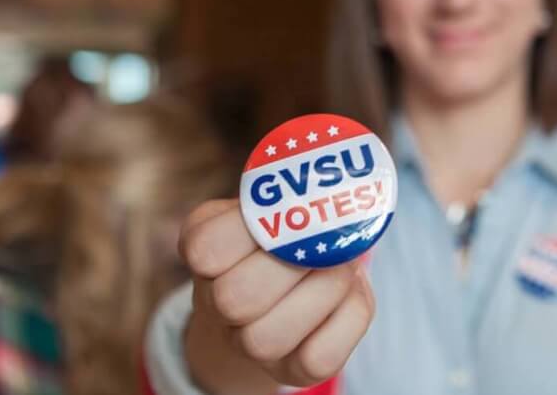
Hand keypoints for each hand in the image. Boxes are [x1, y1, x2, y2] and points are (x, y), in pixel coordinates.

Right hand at [179, 199, 374, 393]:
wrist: (282, 291)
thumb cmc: (279, 234)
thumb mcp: (268, 201)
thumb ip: (286, 191)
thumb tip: (337, 187)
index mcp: (205, 250)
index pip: (206, 249)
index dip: (253, 229)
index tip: (284, 211)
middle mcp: (216, 305)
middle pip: (235, 299)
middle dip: (292, 263)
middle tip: (326, 238)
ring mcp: (250, 344)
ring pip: (268, 337)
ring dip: (322, 292)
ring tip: (343, 265)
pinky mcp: (292, 369)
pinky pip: (317, 358)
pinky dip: (347, 318)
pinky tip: (351, 292)